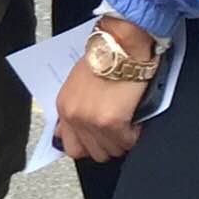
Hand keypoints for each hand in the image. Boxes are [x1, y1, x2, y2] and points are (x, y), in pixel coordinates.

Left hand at [52, 44, 151, 163]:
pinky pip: (128, 142)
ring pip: (112, 150)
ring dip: (123, 140)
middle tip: (118, 131)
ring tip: (127, 122)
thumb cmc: (104, 59)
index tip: (100, 140)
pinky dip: (135, 134)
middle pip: (94, 153)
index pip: (71, 147)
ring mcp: (92, 121)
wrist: (120, 46)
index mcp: (64, 107)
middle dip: (109, 144)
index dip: (90, 145)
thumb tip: (69, 133)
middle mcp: (75, 117)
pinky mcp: (112, 122)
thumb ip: (75, 109)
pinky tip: (135, 119)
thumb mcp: (77, 84)